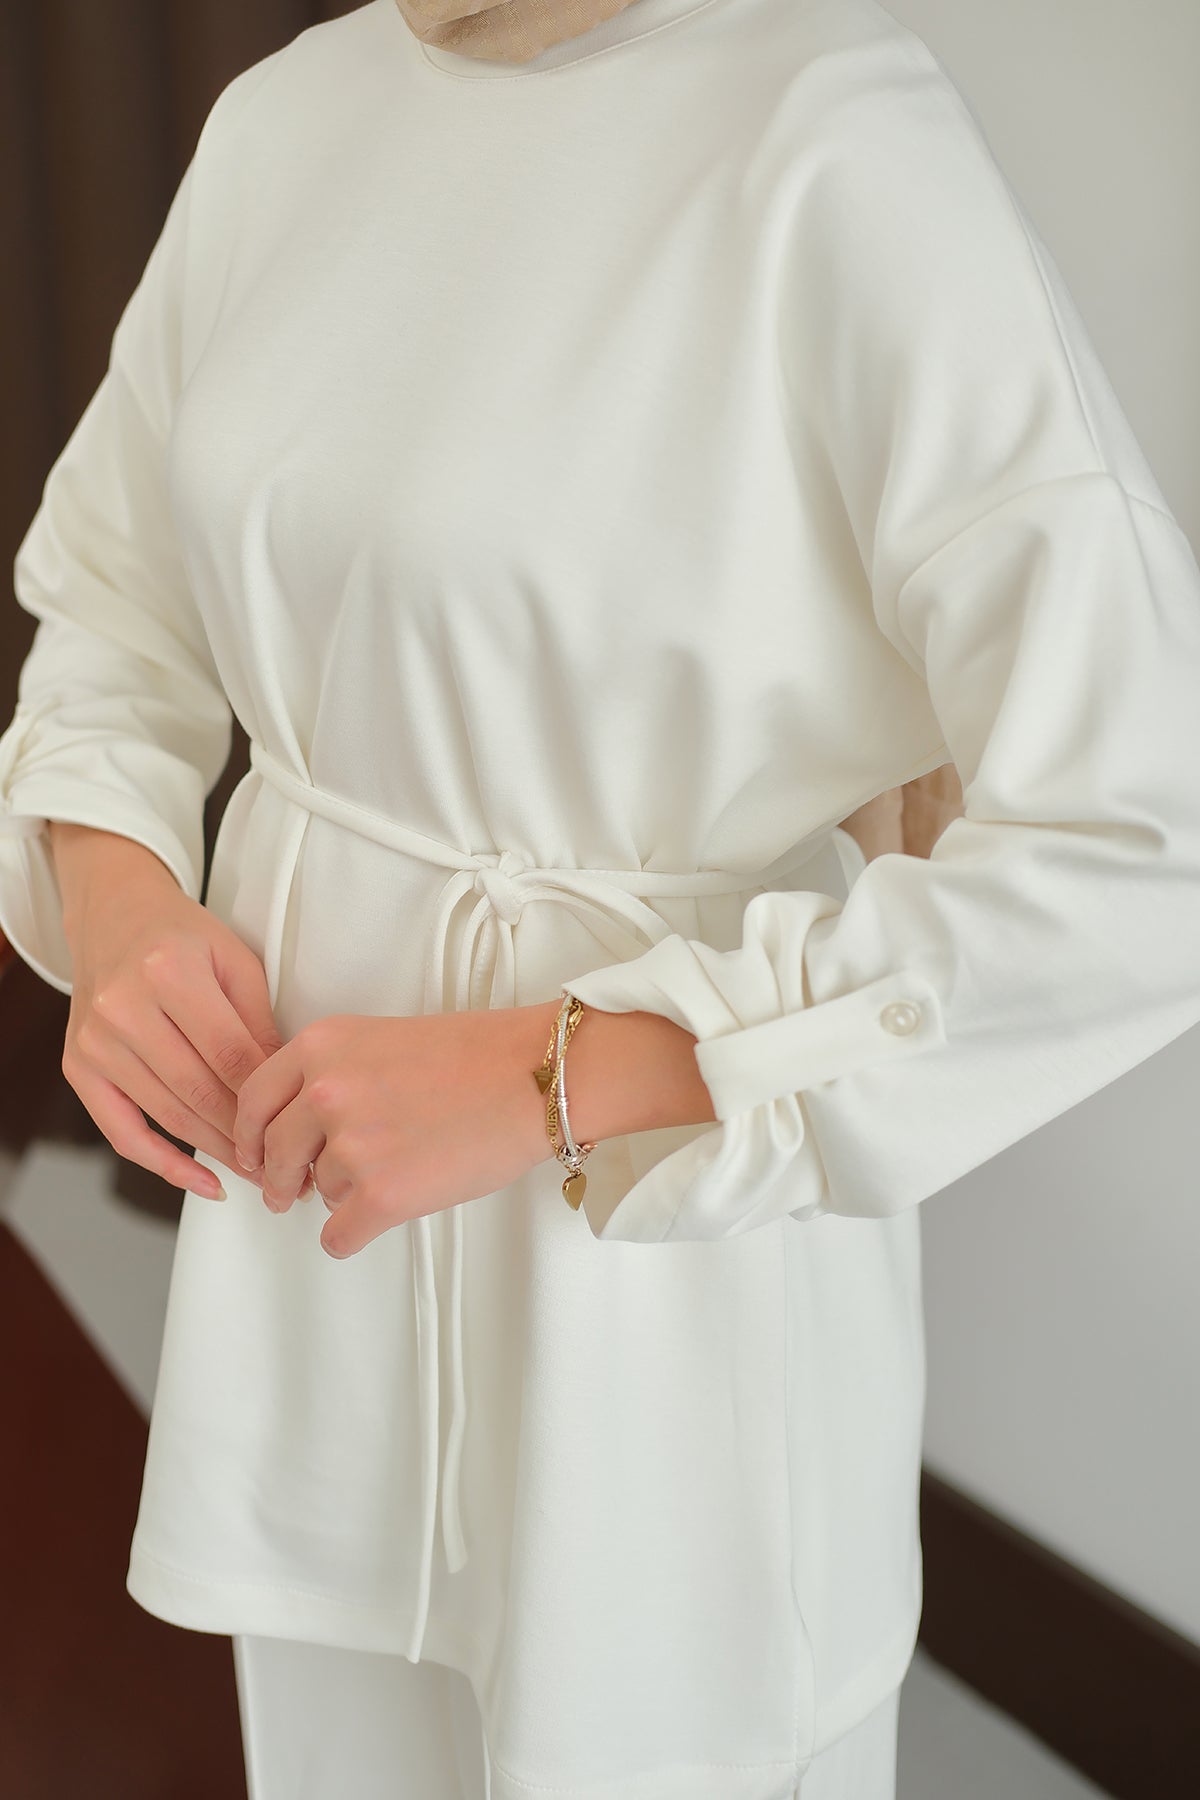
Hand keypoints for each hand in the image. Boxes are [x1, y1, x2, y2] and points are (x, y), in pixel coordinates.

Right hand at [53, 823, 283, 1200]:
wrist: (113, 916)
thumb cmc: (181, 936)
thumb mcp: (235, 960)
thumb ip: (259, 1021)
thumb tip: (285, 1087)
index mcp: (170, 971)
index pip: (229, 1054)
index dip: (265, 1097)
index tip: (295, 1125)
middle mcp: (123, 1007)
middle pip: (198, 1090)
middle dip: (246, 1134)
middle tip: (284, 1160)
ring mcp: (95, 1041)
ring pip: (167, 1114)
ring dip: (216, 1152)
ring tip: (256, 1171)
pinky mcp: (78, 1066)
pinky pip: (121, 1131)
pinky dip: (163, 1163)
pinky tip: (201, 1180)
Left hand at [233, 1002, 559, 1259]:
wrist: (535, 1078)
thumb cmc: (479, 1055)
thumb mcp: (382, 1038)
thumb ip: (332, 1072)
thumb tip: (300, 1126)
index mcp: (322, 1047)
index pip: (253, 1099)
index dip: (248, 1135)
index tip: (252, 1152)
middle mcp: (326, 1094)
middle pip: (272, 1153)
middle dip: (281, 1178)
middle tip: (289, 1190)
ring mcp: (351, 1147)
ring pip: (316, 1193)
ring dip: (341, 1194)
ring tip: (390, 1172)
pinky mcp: (381, 1197)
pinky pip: (338, 1236)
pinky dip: (352, 1235)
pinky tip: (371, 1222)